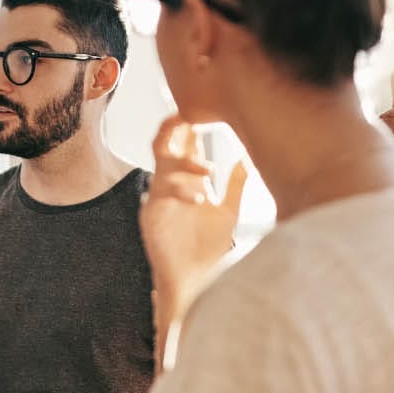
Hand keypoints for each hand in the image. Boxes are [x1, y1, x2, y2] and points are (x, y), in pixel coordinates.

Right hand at [141, 115, 244, 303]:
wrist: (195, 283)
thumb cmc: (207, 249)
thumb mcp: (227, 212)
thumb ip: (233, 186)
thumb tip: (243, 158)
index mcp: (185, 183)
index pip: (182, 146)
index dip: (187, 126)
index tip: (199, 110)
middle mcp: (168, 188)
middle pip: (162, 147)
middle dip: (171, 129)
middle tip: (184, 115)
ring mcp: (157, 201)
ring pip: (163, 167)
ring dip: (186, 165)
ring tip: (208, 173)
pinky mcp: (150, 217)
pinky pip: (161, 193)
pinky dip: (182, 191)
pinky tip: (200, 199)